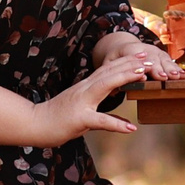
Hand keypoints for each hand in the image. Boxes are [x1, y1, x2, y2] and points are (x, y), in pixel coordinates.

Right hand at [30, 52, 157, 143]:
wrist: (34, 124)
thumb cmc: (57, 117)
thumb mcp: (82, 110)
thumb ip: (102, 111)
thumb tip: (123, 118)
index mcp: (85, 87)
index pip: (108, 70)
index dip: (125, 61)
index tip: (142, 55)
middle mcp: (84, 89)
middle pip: (110, 72)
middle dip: (130, 64)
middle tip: (150, 58)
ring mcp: (82, 103)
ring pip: (106, 86)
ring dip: (125, 78)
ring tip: (144, 76)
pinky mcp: (80, 119)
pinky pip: (100, 121)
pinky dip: (116, 124)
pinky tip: (131, 128)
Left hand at [94, 29, 181, 80]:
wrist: (122, 45)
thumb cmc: (115, 58)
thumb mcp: (108, 64)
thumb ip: (111, 75)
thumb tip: (113, 90)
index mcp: (128, 50)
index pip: (137, 57)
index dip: (146, 66)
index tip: (152, 75)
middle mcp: (143, 49)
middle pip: (154, 58)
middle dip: (162, 67)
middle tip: (168, 77)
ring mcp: (154, 51)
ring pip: (164, 59)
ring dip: (172, 68)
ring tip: (179, 77)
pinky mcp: (160, 55)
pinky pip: (169, 61)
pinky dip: (176, 68)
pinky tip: (183, 75)